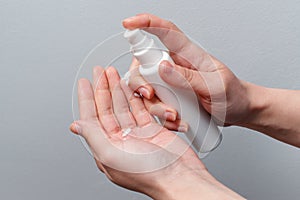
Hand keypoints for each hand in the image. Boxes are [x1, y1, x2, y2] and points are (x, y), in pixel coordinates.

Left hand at [70, 66, 243, 198]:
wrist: (180, 176)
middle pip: (107, 108)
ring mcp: (137, 134)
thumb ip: (93, 137)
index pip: (92, 118)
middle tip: (100, 72)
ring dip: (118, 89)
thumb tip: (76, 125)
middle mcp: (120, 141)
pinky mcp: (152, 129)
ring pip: (123, 106)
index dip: (87, 99)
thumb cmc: (150, 174)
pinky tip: (129, 87)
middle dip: (103, 89)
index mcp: (107, 148)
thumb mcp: (112, 156)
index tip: (84, 83)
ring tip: (113, 74)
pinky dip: (134, 97)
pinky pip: (140, 109)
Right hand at [123, 13, 253, 125]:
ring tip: (175, 116)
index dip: (146, 23)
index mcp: (189, 56)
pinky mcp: (170, 98)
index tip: (128, 23)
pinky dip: (161, 116)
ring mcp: (171, 83)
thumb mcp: (216, 86)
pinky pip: (155, 105)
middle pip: (144, 66)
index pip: (166, 31)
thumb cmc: (233, 95)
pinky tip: (178, 121)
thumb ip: (189, 77)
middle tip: (151, 94)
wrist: (239, 111)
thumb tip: (162, 67)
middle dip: (141, 83)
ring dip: (155, 106)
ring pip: (146, 90)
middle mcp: (175, 67)